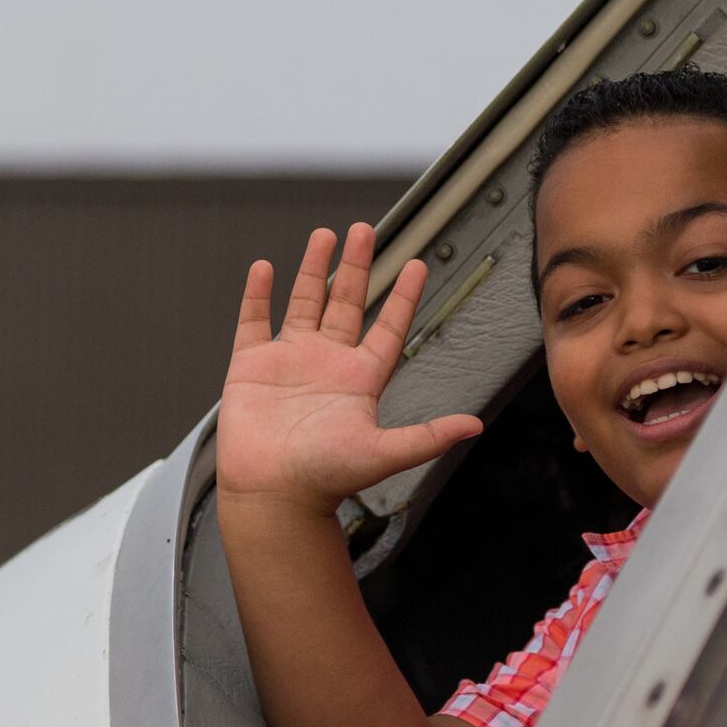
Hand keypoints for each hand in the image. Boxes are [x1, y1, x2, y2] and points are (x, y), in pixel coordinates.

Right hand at [218, 223, 482, 514]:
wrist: (273, 495)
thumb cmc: (325, 479)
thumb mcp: (384, 452)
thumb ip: (427, 435)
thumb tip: (474, 426)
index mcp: (360, 379)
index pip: (389, 327)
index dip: (404, 297)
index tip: (418, 265)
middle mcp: (327, 363)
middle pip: (347, 302)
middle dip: (357, 265)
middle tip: (365, 231)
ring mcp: (289, 361)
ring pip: (305, 302)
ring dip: (313, 268)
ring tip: (324, 236)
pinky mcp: (251, 366)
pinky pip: (255, 320)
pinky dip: (259, 294)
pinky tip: (265, 269)